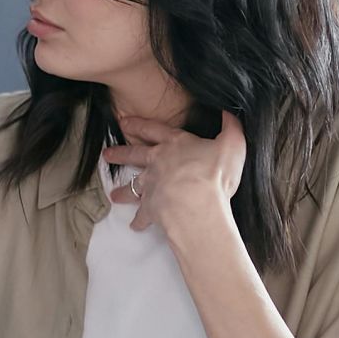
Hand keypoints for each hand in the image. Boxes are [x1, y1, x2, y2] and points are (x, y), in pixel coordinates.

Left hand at [102, 111, 245, 235]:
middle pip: (134, 155)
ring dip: (123, 191)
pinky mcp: (151, 207)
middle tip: (107, 155)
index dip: (138, 124)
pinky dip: (139, 221)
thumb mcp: (231, 144)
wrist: (196, 203)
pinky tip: (135, 225)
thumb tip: (229, 111)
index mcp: (175, 145)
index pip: (153, 129)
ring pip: (132, 186)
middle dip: (120, 154)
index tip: (124, 121)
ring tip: (114, 196)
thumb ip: (231, 127)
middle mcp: (157, 163)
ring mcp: (151, 185)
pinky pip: (142, 215)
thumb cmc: (213, 172)